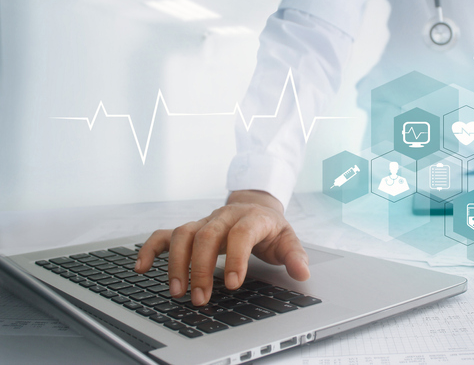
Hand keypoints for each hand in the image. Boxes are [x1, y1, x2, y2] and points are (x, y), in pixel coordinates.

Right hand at [135, 190, 309, 306]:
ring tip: (177, 290)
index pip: (241, 233)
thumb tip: (303, 272)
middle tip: (201, 297)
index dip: (236, 257)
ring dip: (177, 262)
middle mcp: (224, 217)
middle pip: (207, 235)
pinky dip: (151, 248)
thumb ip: (295, 256)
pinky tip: (141, 267)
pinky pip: (165, 234)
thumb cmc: (269, 227)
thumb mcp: (287, 239)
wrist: (256, 205)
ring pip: (184, 234)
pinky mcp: (191, 228)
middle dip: (201, 267)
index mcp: (252, 217)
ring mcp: (205, 221)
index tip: (233, 284)